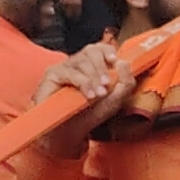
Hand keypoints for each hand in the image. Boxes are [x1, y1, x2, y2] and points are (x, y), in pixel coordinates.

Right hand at [32, 43, 135, 161]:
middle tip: (107, 84)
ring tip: (99, 94)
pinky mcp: (52, 74)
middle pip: (91, 51)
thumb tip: (124, 62)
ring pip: (82, 61)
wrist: (71, 132)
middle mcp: (79, 63)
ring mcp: (65, 67)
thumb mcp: (116, 100)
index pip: (101, 48)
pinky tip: (88, 96)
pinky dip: (82, 83)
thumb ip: (126, 82)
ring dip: (94, 78)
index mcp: (94, 65)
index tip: (115, 61)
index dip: (108, 51)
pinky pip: (69, 72)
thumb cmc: (92, 114)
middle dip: (102, 67)